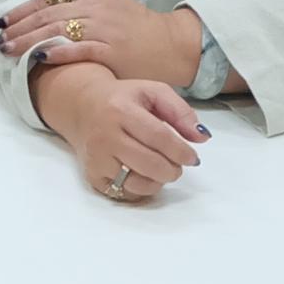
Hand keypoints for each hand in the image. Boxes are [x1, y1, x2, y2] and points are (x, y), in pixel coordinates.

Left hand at [0, 0, 203, 88]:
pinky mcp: (112, 50)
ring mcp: (103, 29)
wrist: (171, 44)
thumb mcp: (105, 2)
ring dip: (29, 40)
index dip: (21, 9)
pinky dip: (58, 52)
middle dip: (19, 26)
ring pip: (58, 31)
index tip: (2, 21)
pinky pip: (79, 49)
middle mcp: (95, 8)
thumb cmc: (136, 27)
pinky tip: (39, 57)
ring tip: (8, 50)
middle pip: (48, 15)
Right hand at [35, 64, 205, 202]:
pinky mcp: (92, 175)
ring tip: (161, 169)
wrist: (82, 106)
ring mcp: (97, 158)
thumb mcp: (153, 91)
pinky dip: (141, 189)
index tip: (192, 157)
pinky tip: (143, 174)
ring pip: (137, 183)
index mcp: (121, 110)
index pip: (158, 137)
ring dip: (158, 181)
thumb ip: (180, 111)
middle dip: (172, 170)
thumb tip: (201, 137)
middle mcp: (105, 135)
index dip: (180, 151)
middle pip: (150, 164)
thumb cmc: (124, 98)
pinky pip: (124, 193)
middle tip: (177, 166)